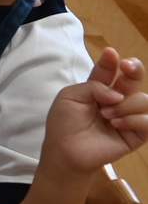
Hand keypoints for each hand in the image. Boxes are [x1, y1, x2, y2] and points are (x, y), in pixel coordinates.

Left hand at [42, 48, 147, 175]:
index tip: (111, 53)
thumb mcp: (70, 97)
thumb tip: (117, 94)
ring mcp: (128, 115)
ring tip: (105, 115)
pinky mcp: (136, 134)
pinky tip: (116, 124)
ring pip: (143, 99)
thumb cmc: (64, 123)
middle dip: (134, 69)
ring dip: (125, 105)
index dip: (111, 60)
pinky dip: (134, 120)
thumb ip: (93, 87)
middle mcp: (116, 98)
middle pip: (133, 79)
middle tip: (127, 67)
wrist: (66, 151)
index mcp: (99, 88)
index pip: (109, 70)